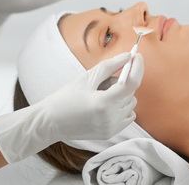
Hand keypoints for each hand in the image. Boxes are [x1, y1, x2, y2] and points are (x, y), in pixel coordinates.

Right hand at [0, 52, 143, 162]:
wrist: (51, 122)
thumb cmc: (66, 97)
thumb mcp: (86, 78)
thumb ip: (109, 66)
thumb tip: (127, 56)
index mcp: (103, 102)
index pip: (131, 83)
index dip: (137, 67)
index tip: (136, 56)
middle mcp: (110, 117)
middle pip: (130, 92)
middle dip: (122, 81)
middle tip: (102, 81)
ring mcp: (112, 127)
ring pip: (130, 103)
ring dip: (121, 95)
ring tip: (100, 95)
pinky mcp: (111, 133)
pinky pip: (128, 115)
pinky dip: (122, 107)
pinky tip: (105, 105)